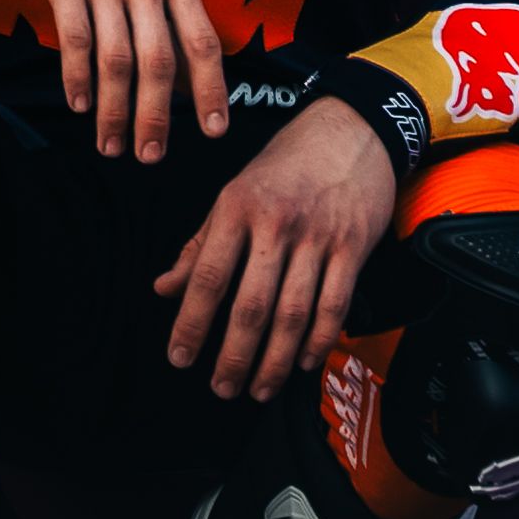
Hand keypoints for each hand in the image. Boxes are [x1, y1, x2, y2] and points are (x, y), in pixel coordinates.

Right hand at [6, 0, 224, 159]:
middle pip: (159, 60)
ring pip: (116, 58)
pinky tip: (79, 104)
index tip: (213, 131)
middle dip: (156, 116)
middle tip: (150, 154)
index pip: (202, 42)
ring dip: (115, 109)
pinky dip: (77, 77)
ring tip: (110, 144)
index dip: (210, 90)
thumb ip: (166, 6)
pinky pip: (74, 39)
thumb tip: (180, 73)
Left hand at [156, 100, 398, 399]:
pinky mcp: (355, 248)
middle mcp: (276, 225)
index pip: (207, 275)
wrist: (354, 129)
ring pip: (294, 313)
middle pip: (251, 304)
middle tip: (221, 387)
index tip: (179, 356)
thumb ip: (200, 244)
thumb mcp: (233, 193)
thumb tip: (164, 287)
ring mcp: (319, 238)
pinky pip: (335, 304)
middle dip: (234, 355)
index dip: (191, 321)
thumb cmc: (287, 163)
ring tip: (258, 388)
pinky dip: (318, 340)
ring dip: (274, 359)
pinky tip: (301, 362)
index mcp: (236, 208)